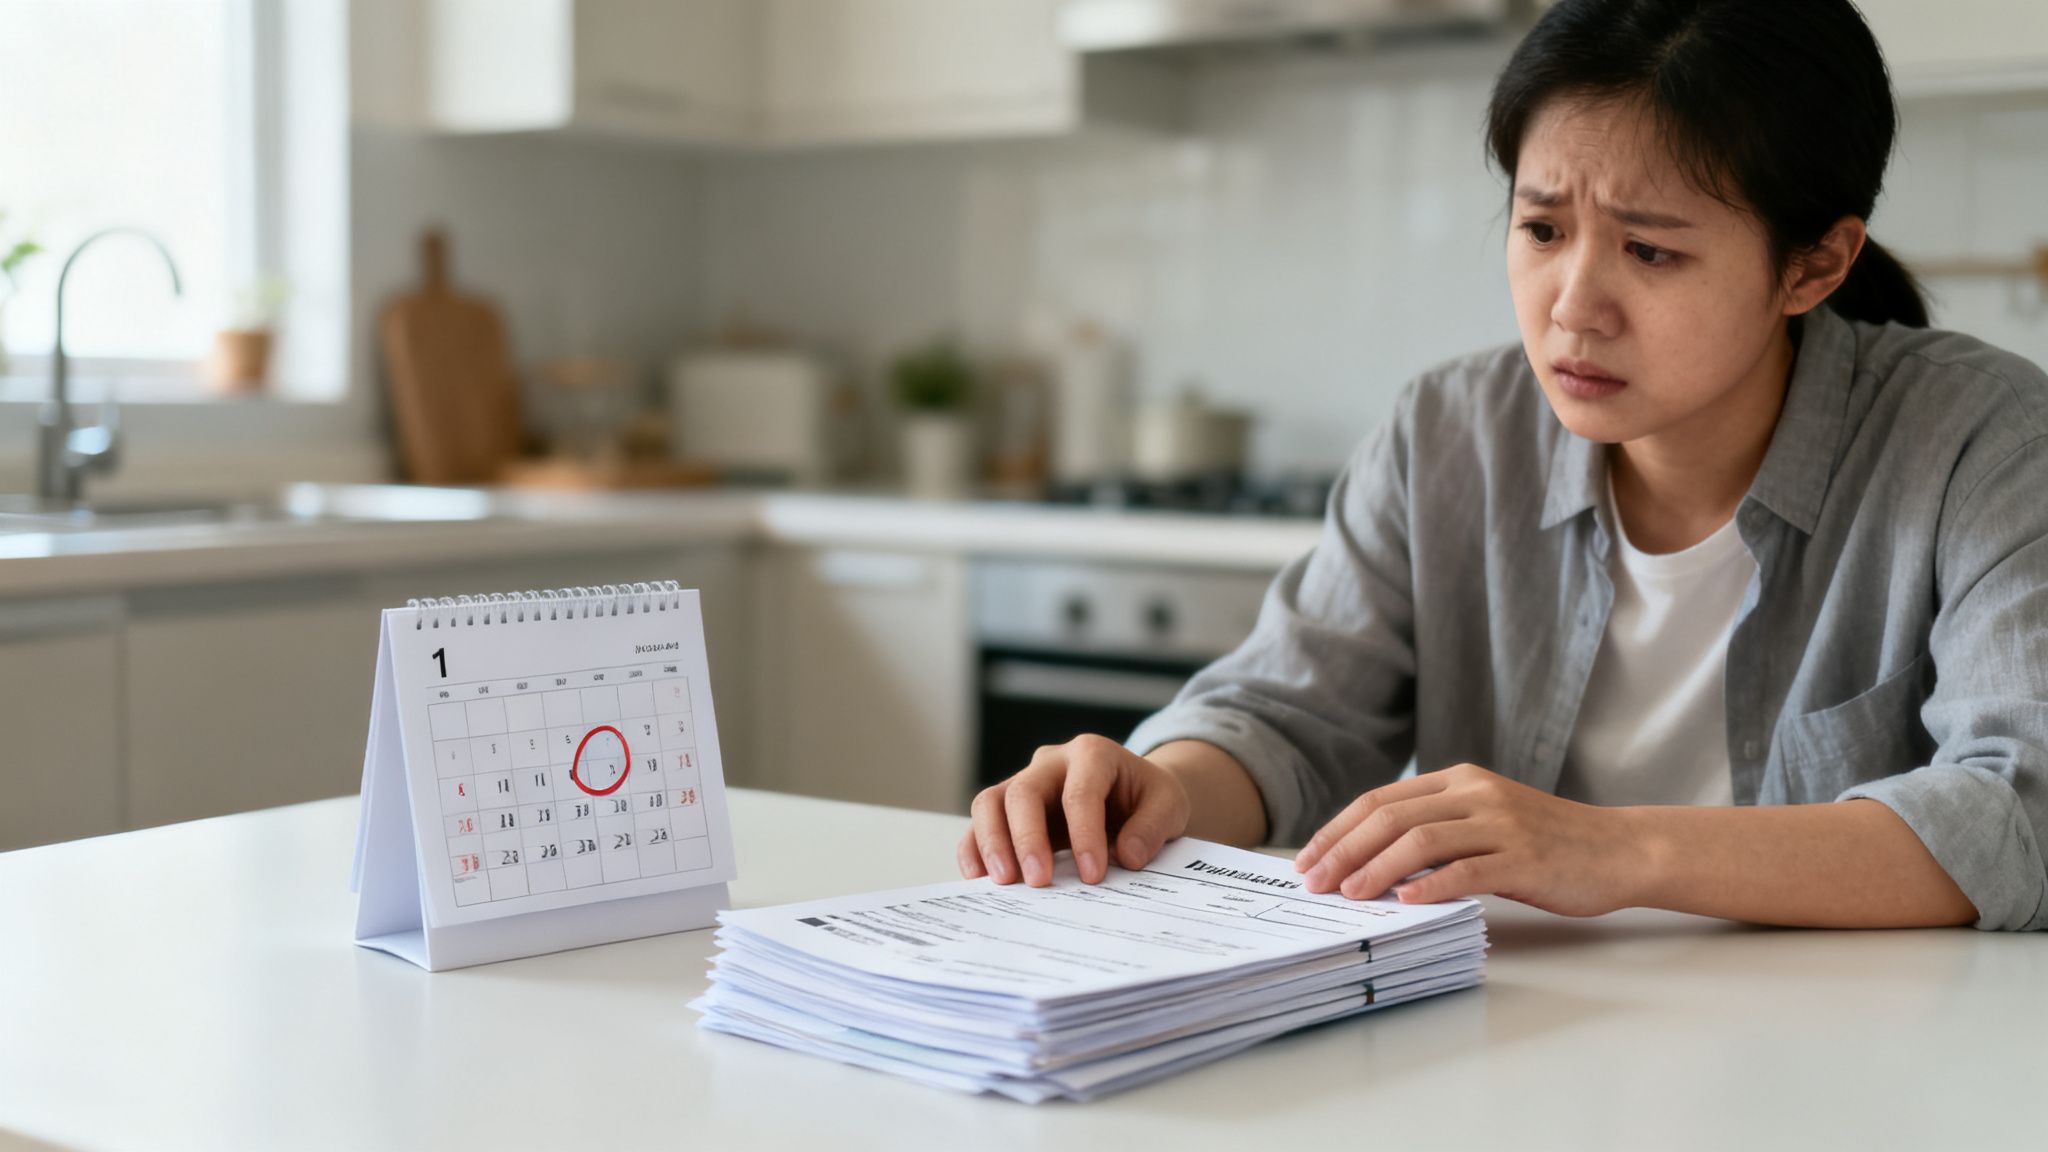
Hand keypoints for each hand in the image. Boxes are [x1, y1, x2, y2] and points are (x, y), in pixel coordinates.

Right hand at [959, 734, 1190, 886]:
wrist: (1132, 794)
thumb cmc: (1147, 797)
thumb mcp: (1169, 805)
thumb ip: (1152, 826)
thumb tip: (1126, 856)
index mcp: (1092, 754)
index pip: (1080, 792)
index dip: (1084, 834)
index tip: (1093, 874)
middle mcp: (1051, 763)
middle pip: (1023, 791)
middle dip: (1028, 838)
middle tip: (1038, 880)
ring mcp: (1025, 783)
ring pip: (990, 802)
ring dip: (992, 843)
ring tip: (1004, 882)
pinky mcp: (1009, 809)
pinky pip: (980, 822)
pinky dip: (974, 848)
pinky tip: (979, 877)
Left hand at [1291, 762, 1645, 915]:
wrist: (1618, 849)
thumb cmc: (1546, 843)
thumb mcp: (1485, 822)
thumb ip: (1437, 831)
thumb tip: (1367, 863)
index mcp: (1460, 780)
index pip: (1381, 800)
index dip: (1338, 830)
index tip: (1308, 860)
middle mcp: (1476, 794)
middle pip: (1391, 816)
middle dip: (1344, 850)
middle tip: (1316, 882)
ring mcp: (1501, 824)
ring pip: (1421, 840)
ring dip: (1376, 868)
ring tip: (1350, 894)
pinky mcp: (1524, 857)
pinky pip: (1466, 870)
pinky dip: (1430, 886)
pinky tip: (1404, 902)